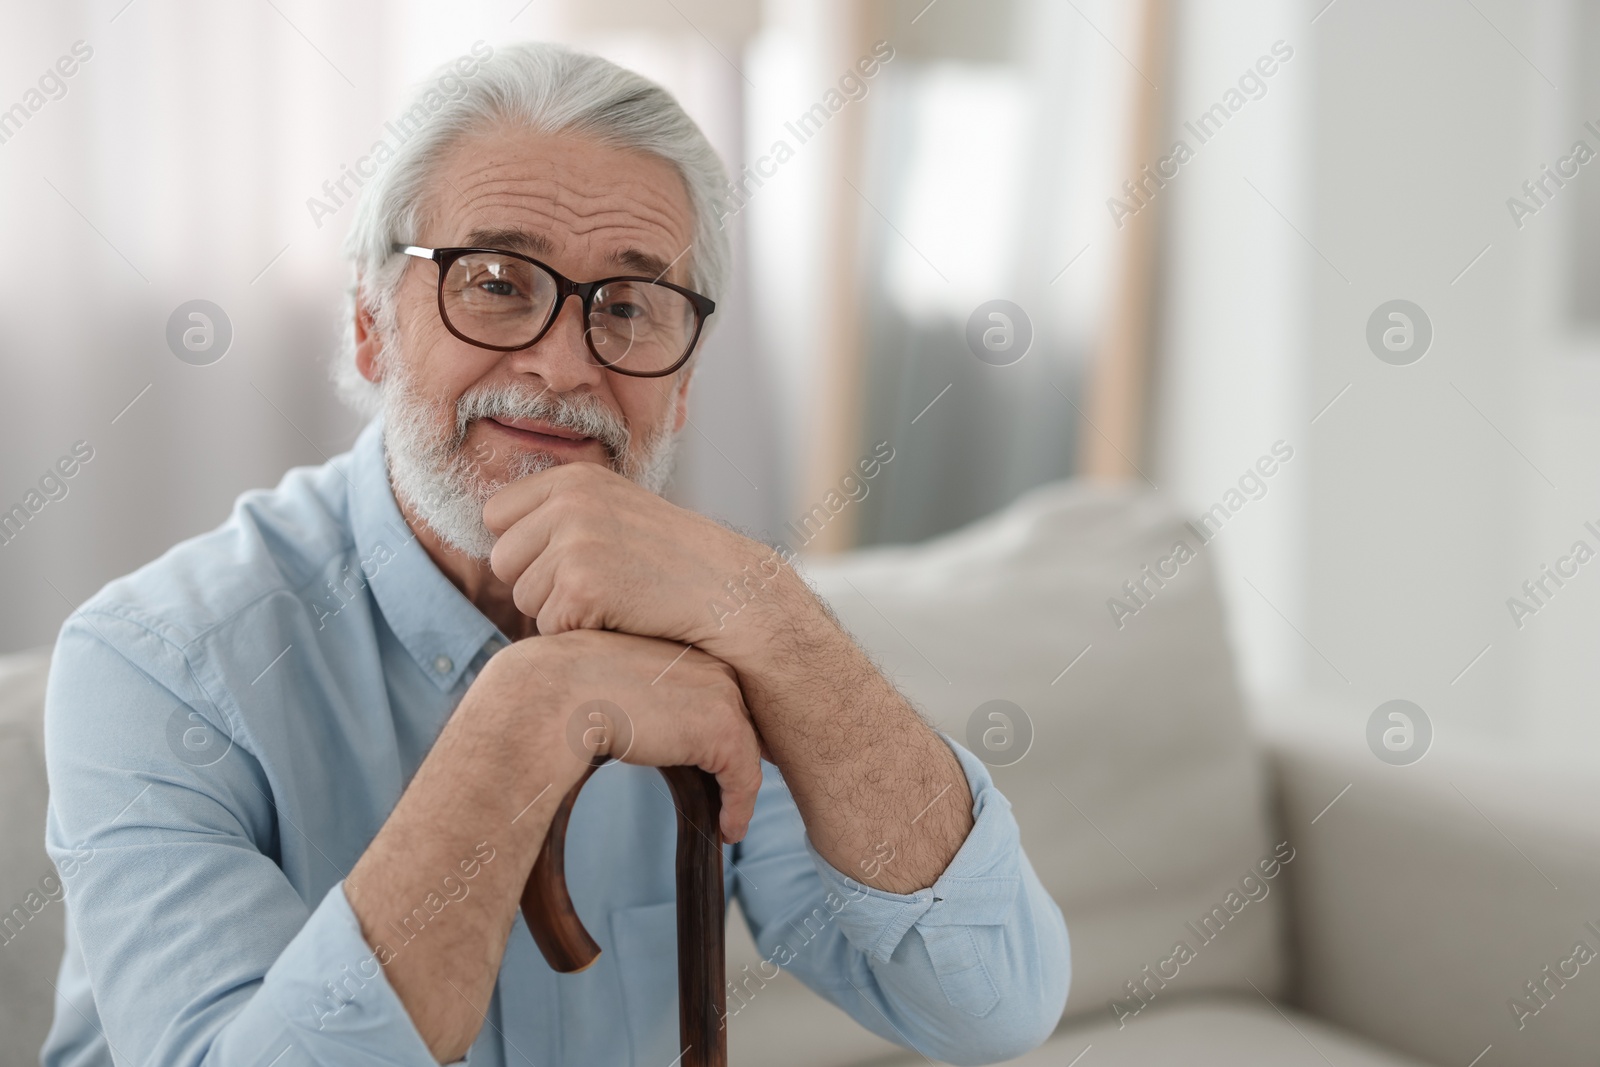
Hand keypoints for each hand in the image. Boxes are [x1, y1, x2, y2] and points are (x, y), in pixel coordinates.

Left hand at [482, 463, 803, 659]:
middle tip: (596, 586)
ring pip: (524, 597)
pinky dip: (581, 633)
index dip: (526, 547)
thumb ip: (562, 511)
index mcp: (573, 478)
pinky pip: (549, 626)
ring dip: (561, 610)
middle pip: (502, 560)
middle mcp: (569, 503)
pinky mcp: (581, 586)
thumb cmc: (674, 560)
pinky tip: (623, 617)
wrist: (729, 591)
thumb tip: (491, 525)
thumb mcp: (617, 510)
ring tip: (616, 598)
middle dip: (538, 583)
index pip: (497, 515)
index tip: (569, 560)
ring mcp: (574, 543)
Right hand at [483, 628, 763, 840]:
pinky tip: (728, 831)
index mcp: (686, 646)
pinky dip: (739, 808)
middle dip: (741, 756)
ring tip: (730, 820)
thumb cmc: (562, 688)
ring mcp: (721, 694)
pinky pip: (744, 778)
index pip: (717, 692)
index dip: (720, 729)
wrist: (552, 695)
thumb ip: (640, 694)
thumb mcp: (611, 678)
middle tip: (736, 793)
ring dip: (740, 790)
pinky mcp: (722, 729)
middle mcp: (712, 663)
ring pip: (745, 751)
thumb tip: (648, 725)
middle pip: (740, 718)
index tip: (722, 763)